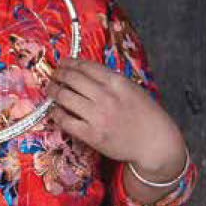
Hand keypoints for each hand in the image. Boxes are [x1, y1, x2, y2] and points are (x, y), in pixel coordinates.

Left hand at [45, 57, 183, 172]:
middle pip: (71, 78)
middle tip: (53, 75)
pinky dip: (56, 114)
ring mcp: (97, 116)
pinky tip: (54, 111)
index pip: (85, 66)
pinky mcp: (91, 135)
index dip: (69, 62)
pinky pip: (65, 121)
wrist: (154, 142)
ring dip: (53, 91)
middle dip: (58, 74)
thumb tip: (85, 72)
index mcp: (116, 82)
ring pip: (64, 97)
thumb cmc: (146, 114)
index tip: (63, 63)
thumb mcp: (132, 88)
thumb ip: (111, 80)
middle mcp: (105, 96)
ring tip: (50, 90)